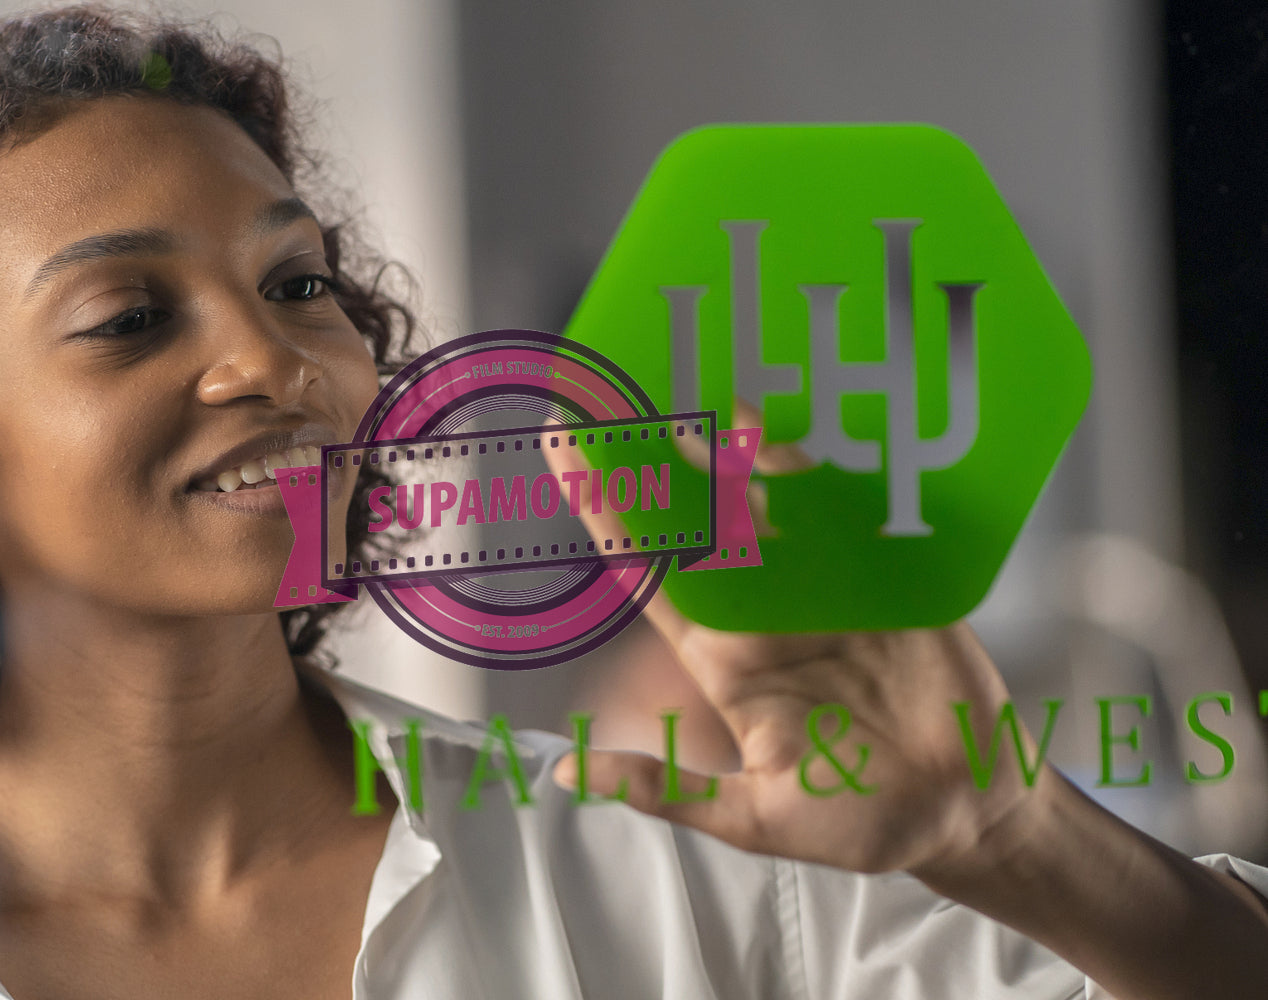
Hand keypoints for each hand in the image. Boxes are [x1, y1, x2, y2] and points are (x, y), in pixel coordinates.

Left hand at [543, 404, 1043, 877]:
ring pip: (761, 504)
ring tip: (677, 388)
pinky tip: (772, 426)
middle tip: (603, 393)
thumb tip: (572, 772)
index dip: (607, 513)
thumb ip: (669, 788)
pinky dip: (807, 468)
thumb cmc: (856, 821)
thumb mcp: (752, 817)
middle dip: (650, 462)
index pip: (650, 572)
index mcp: (722, 660)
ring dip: (723, 450)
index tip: (565, 454)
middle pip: (694, 522)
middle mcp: (762, 611)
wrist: (964, 812)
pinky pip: (839, 511)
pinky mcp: (880, 579)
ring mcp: (820, 589)